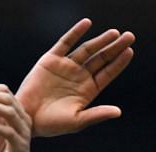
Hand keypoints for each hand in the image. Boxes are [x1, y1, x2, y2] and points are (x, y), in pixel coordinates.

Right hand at [16, 18, 134, 136]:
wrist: (26, 118)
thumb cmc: (52, 124)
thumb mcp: (77, 120)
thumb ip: (97, 114)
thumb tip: (118, 112)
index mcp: (87, 90)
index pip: (107, 73)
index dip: (119, 63)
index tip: (129, 51)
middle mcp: (79, 76)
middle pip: (101, 58)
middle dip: (114, 48)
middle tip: (129, 36)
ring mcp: (65, 67)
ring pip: (87, 49)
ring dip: (100, 40)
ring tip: (114, 33)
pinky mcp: (51, 60)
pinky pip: (65, 43)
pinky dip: (76, 32)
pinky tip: (87, 24)